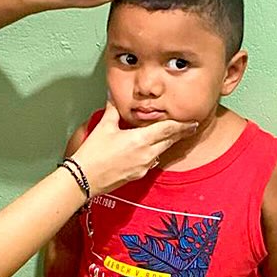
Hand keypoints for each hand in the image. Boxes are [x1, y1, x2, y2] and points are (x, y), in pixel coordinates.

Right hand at [71, 102, 196, 195]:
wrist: (84, 179)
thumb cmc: (92, 155)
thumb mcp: (104, 127)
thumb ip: (113, 110)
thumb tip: (113, 97)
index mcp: (140, 140)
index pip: (168, 130)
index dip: (182, 125)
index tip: (192, 122)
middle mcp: (146, 154)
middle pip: (169, 141)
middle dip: (178, 134)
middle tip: (187, 127)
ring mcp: (143, 167)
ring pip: (161, 152)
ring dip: (165, 143)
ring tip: (168, 136)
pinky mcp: (138, 175)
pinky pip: (151, 162)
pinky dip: (153, 153)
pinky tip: (148, 149)